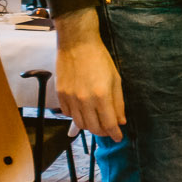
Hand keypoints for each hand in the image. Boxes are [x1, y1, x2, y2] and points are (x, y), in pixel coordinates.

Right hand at [54, 8, 124, 139]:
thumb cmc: (99, 59)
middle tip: (109, 129)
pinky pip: (69, 114)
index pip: (109, 124)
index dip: (115, 134)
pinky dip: (77, 117)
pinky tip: (84, 111)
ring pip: (80, 124)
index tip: (118, 137)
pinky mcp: (60, 94)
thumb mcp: (115, 79)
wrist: (77, 43)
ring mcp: (70, 98)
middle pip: (94, 128)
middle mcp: (84, 100)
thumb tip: (121, 121)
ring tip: (97, 121)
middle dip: (103, 132)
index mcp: (101, 96)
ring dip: (90, 126)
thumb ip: (118, 102)